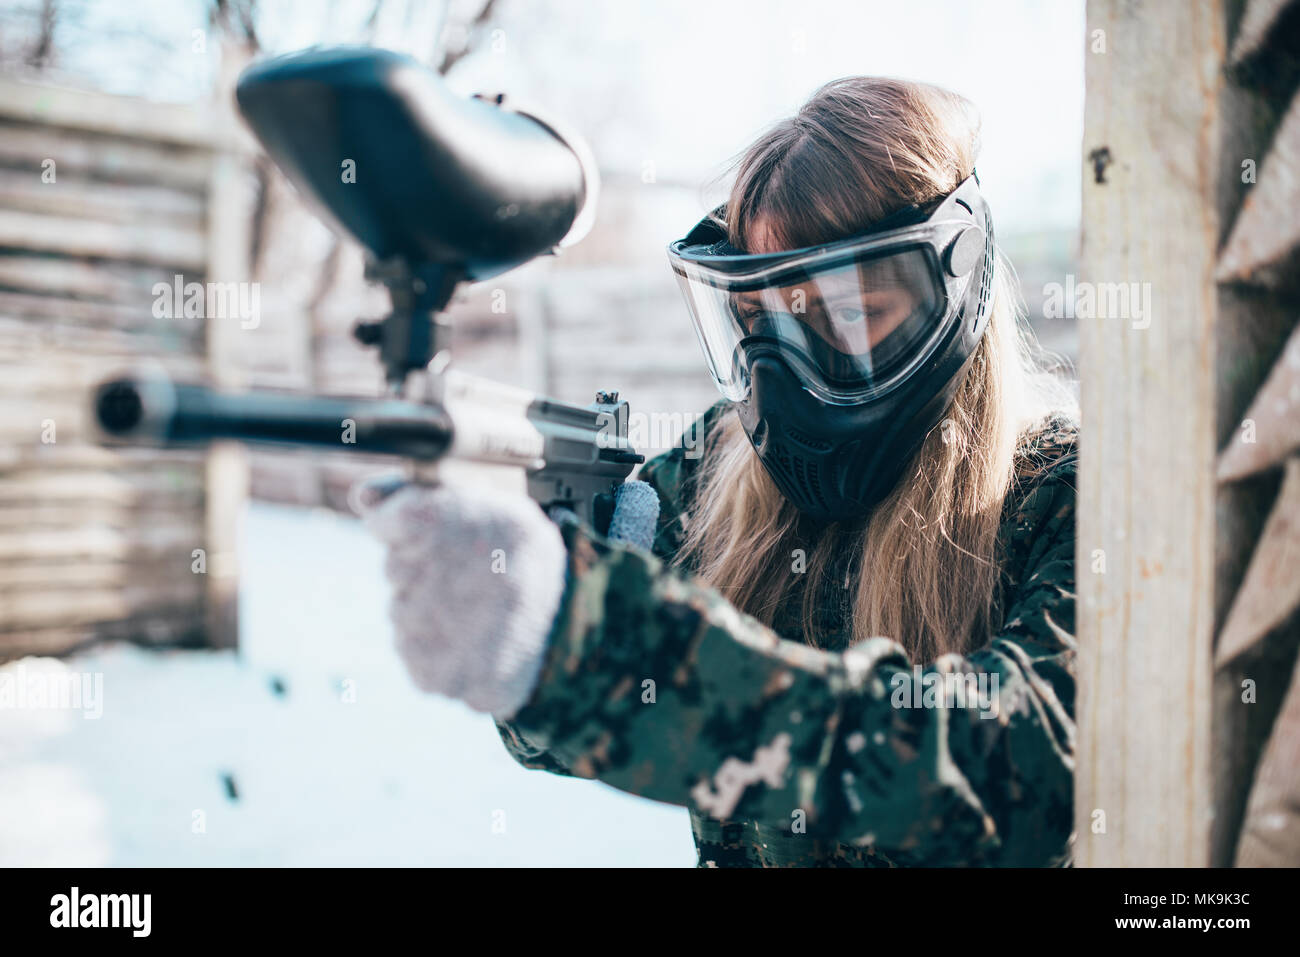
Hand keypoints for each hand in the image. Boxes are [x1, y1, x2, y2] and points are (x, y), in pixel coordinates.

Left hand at [355, 479, 567, 718]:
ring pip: (403, 610)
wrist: (575, 631)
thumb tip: (363, 496)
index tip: (446, 534)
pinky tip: (476, 637)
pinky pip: (415, 651)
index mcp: (434, 520)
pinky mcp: (427, 673)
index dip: (415, 526)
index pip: (387, 521)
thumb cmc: (530, 559)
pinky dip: (441, 646)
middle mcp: (420, 576)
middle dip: (428, 568)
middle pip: (397, 568)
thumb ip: (416, 494)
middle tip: (478, 573)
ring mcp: (421, 631)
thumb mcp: (491, 503)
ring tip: (482, 607)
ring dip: (434, 608)